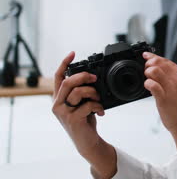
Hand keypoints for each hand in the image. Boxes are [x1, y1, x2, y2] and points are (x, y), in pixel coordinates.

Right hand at [52, 52, 115, 177]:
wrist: (87, 141)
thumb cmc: (85, 120)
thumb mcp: (81, 103)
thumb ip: (81, 92)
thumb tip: (91, 77)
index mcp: (59, 98)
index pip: (58, 77)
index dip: (64, 64)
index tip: (72, 53)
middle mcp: (57, 104)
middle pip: (68, 82)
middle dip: (83, 76)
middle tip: (94, 78)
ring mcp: (63, 113)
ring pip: (77, 92)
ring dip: (93, 92)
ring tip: (99, 98)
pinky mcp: (72, 120)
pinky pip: (86, 105)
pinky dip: (97, 105)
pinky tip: (100, 111)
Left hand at [143, 52, 176, 152]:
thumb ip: (174, 79)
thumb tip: (160, 72)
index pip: (167, 61)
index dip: (154, 57)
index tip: (146, 57)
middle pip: (159, 63)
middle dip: (149, 64)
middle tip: (145, 70)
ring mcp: (171, 88)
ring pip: (154, 70)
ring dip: (147, 72)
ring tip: (147, 78)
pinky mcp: (163, 98)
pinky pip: (151, 84)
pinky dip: (146, 83)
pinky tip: (147, 87)